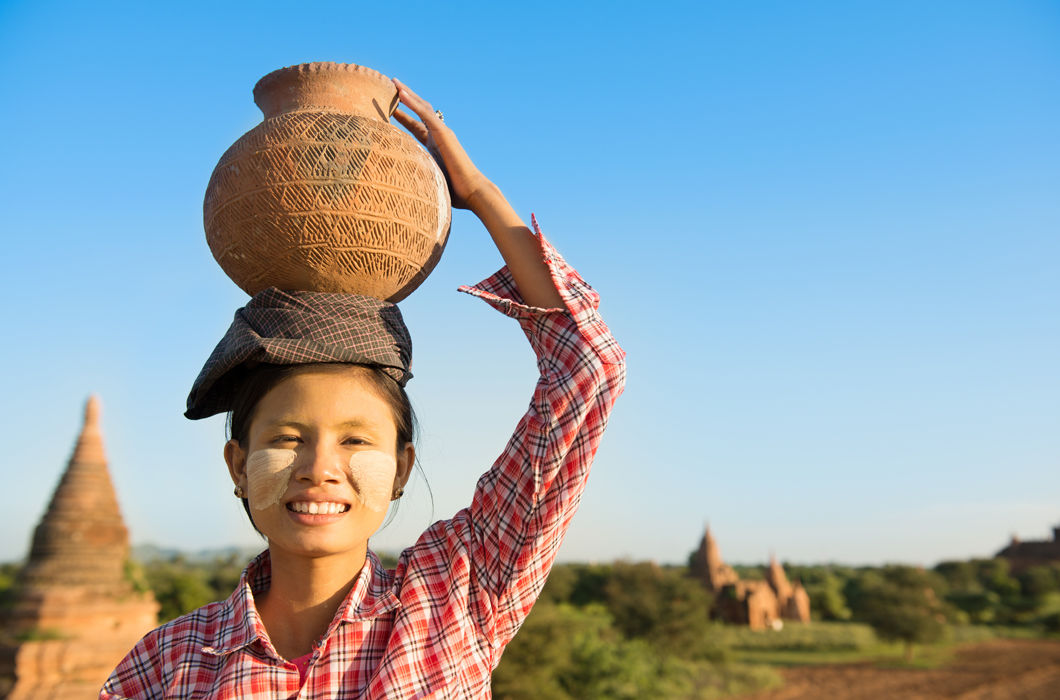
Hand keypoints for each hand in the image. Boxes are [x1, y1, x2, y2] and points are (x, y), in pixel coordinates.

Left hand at [391, 78, 490, 209]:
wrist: (472, 192)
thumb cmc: (454, 192)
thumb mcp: (430, 179)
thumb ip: (419, 175)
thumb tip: (403, 187)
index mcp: (435, 144)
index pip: (416, 125)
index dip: (402, 116)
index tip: (388, 109)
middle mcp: (439, 135)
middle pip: (419, 110)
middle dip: (405, 98)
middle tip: (389, 87)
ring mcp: (442, 132)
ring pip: (422, 107)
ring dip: (407, 93)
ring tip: (392, 82)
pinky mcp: (444, 134)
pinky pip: (425, 114)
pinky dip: (413, 102)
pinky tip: (401, 92)